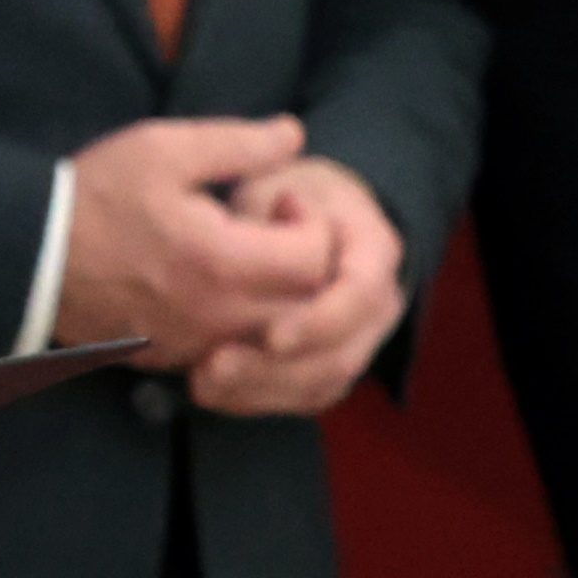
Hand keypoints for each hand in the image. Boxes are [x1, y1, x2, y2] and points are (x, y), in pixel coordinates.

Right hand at [52, 117, 333, 367]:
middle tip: (267, 228)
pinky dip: (241, 320)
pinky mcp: (177, 359)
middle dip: (302, 261)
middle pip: (306, 302)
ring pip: (275, 332)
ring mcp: (198, 345)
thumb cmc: (96, 196)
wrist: (30, 255)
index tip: (277, 202)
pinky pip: (236, 349)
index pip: (316, 258)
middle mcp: (219, 316)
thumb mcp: (162, 149)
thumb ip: (238, 143)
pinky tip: (208, 285)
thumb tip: (295, 133)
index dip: (311, 223)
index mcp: (222, 262)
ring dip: (276, 294)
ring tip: (241, 256)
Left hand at [187, 157, 406, 417]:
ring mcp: (356, 337)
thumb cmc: (280, 190)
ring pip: (324, 381)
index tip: (271, 336)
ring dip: (264, 389)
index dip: (320, 319)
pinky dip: (260, 399)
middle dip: (281, 368)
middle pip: (344, 352)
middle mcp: (375, 302)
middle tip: (216, 366)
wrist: (294, 212)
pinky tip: (210, 391)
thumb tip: (281, 191)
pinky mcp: (328, 360)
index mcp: (373, 248)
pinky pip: (304, 394)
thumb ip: (273, 192)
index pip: (361, 293)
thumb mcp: (273, 177)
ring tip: (202, 381)